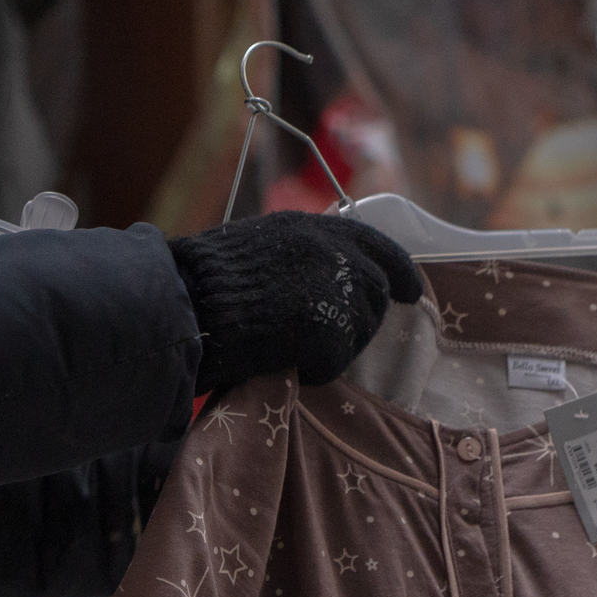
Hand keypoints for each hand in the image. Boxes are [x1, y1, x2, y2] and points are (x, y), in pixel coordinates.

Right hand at [168, 212, 424, 396]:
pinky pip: (336, 360)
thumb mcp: (258, 244)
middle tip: (329, 334)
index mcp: (312, 228)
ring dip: (337, 344)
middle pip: (376, 292)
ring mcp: (332, 290)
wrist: (185, 306)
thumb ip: (301, 253)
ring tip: (295, 345)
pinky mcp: (326, 330)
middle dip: (361, 316)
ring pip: (361, 329)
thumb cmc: (204, 280)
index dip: (399, 268)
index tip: (411, 289)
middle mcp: (331, 252)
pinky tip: (286, 361)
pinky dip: (315, 369)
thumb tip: (335, 273)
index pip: (375, 244)